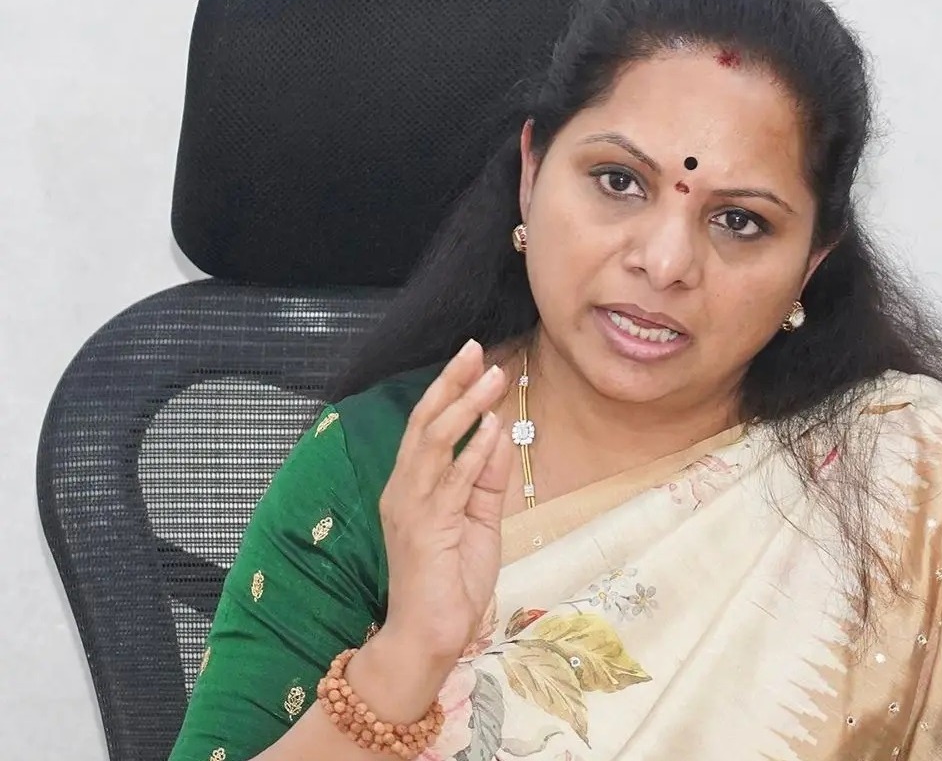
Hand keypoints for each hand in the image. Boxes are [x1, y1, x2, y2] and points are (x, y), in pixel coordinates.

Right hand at [377, 339, 513, 667]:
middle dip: (450, 384)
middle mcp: (403, 489)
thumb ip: (483, 479)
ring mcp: (411, 507)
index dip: (448, 391)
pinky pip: (451, 482)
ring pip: (433, 443)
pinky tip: (490, 428)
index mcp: (412, 486)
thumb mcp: (478, 520)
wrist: (430, 634)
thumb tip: (495, 434)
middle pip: (423, 423)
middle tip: (474, 349)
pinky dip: (471, 453)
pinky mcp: (426, 528)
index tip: (473, 359)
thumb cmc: (451, 582)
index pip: (426, 427)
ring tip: (490, 378)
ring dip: (464, 407)